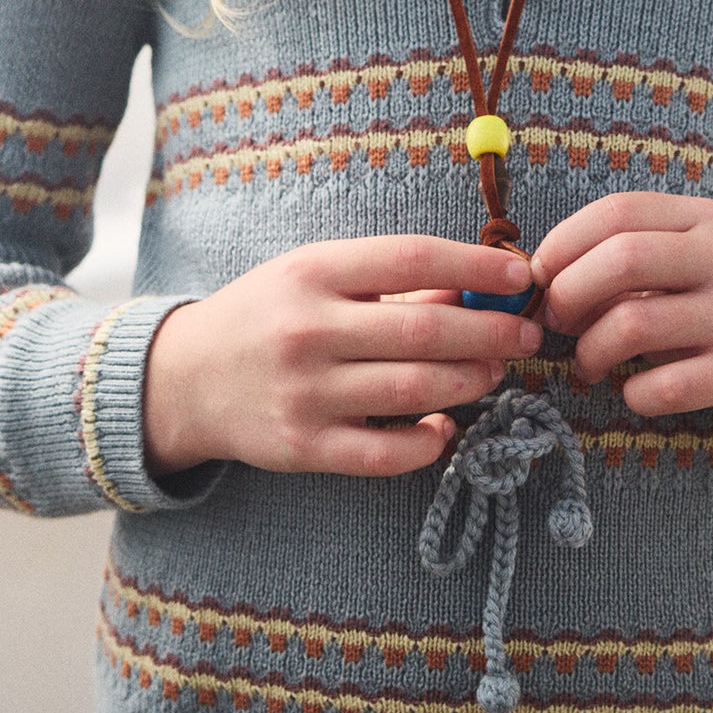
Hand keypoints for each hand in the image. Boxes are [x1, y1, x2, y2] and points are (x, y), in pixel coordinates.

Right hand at [143, 236, 541, 478]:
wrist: (185, 377)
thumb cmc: (268, 315)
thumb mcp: (315, 277)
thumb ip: (388, 283)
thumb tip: (475, 292)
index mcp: (314, 272)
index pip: (412, 258)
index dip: (476, 267)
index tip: (521, 274)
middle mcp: (308, 329)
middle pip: (424, 330)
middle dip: (490, 334)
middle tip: (526, 335)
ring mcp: (305, 392)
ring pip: (414, 390)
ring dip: (470, 383)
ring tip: (494, 373)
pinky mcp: (304, 447)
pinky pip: (386, 453)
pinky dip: (428, 443)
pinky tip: (446, 427)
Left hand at [532, 193, 712, 443]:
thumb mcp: (689, 261)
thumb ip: (628, 257)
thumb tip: (540, 275)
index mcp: (701, 221)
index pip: (617, 212)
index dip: (563, 242)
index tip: (538, 275)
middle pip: (621, 259)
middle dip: (569, 292)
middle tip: (555, 321)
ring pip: (633, 324)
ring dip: (591, 350)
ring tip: (589, 363)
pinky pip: (663, 385)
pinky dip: (632, 393)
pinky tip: (634, 392)